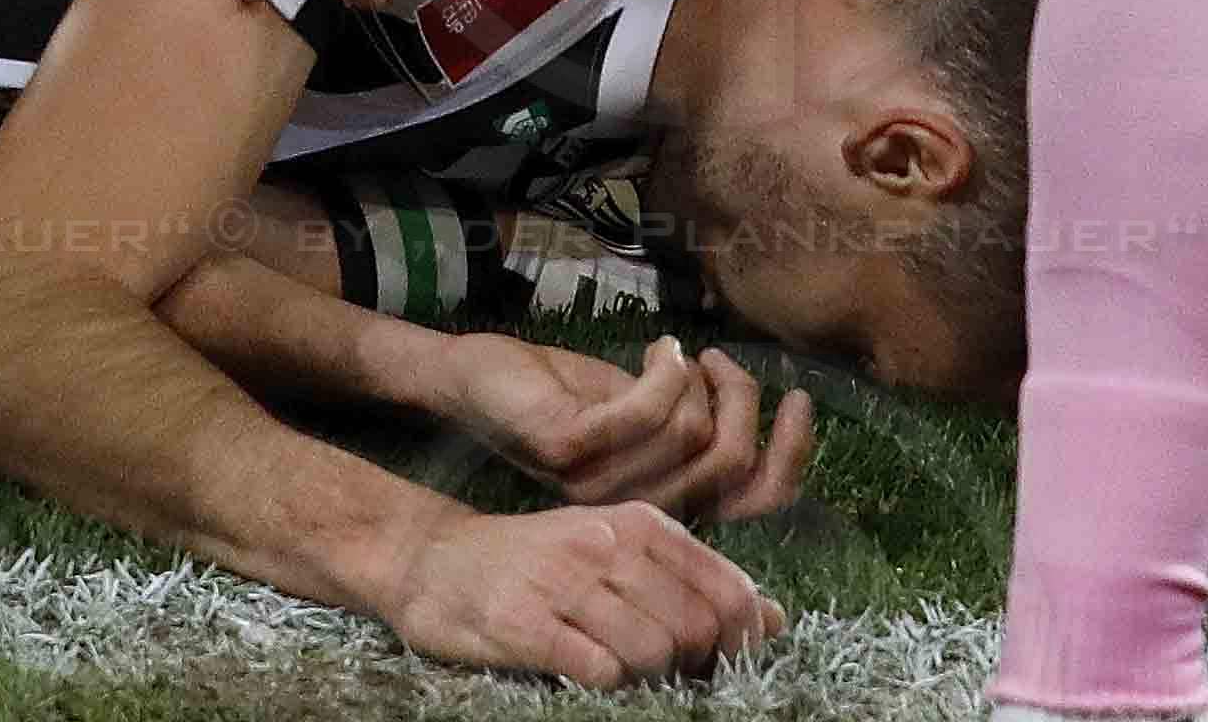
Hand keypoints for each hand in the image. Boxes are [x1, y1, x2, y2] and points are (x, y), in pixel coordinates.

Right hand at [377, 500, 786, 686]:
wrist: (433, 560)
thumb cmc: (538, 563)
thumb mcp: (619, 552)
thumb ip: (694, 581)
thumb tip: (774, 618)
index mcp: (641, 523)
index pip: (727, 589)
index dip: (740, 641)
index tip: (723, 665)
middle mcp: (607, 543)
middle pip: (695, 628)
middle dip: (693, 667)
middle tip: (666, 674)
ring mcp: (563, 581)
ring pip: (651, 652)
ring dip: (646, 680)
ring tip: (620, 671)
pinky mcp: (523, 622)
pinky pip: (596, 669)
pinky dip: (603, 684)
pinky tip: (584, 671)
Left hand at [427, 332, 815, 528]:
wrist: (479, 381)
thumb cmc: (567, 395)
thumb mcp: (647, 415)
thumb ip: (698, 428)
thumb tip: (762, 417)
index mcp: (665, 505)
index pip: (753, 502)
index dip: (790, 454)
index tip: (800, 398)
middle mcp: (637, 508)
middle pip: (731, 462)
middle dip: (742, 400)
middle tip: (719, 362)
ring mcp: (602, 485)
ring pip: (694, 431)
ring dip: (696, 378)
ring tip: (676, 355)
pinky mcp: (573, 448)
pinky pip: (651, 408)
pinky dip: (666, 369)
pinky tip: (658, 347)